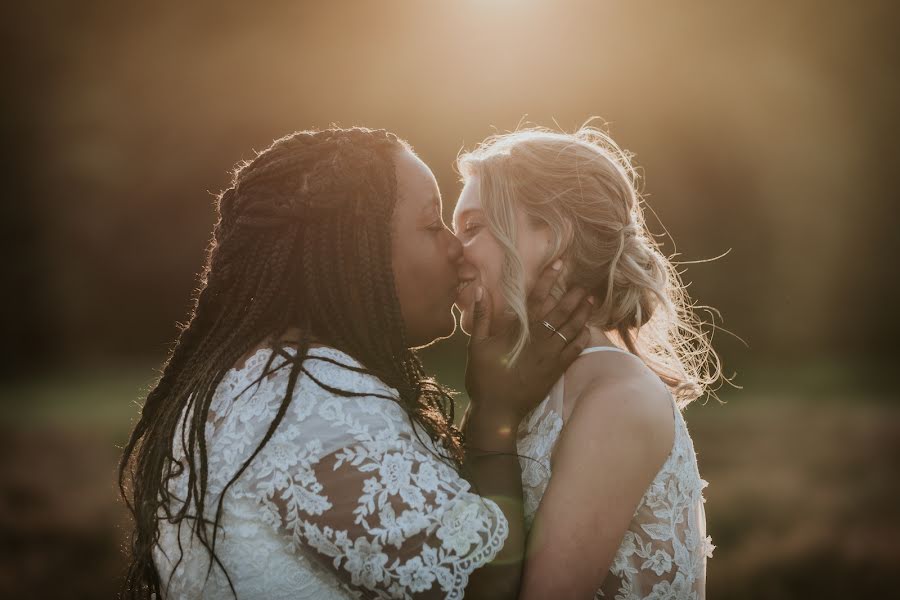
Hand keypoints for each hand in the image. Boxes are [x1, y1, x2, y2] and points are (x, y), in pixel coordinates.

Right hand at [464, 261, 593, 427]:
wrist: (498, 411)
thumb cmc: (484, 377)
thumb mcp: (477, 345)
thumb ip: (482, 316)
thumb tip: (481, 289)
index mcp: (520, 330)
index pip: (537, 298)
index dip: (548, 279)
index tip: (559, 264)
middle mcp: (539, 339)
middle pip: (560, 311)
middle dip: (573, 296)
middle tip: (584, 285)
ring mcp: (550, 355)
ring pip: (571, 329)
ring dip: (582, 314)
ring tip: (590, 302)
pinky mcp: (556, 370)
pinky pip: (575, 350)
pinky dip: (582, 338)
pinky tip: (587, 330)